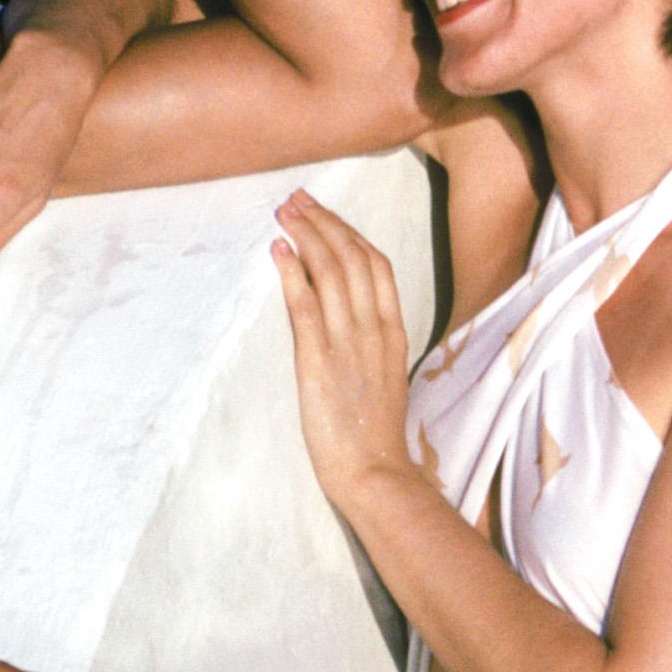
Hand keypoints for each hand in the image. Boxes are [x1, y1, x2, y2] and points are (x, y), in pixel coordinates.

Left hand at [271, 190, 417, 504]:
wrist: (374, 472)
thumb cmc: (373, 432)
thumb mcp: (383, 375)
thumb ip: (371, 341)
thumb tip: (349, 315)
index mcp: (393, 331)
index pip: (376, 264)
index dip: (348, 231)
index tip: (323, 212)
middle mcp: (374, 330)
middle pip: (352, 258)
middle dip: (323, 222)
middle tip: (296, 199)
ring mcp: (349, 345)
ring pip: (331, 273)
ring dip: (306, 236)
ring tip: (284, 212)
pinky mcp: (320, 363)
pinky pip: (306, 308)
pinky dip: (293, 274)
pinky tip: (278, 250)